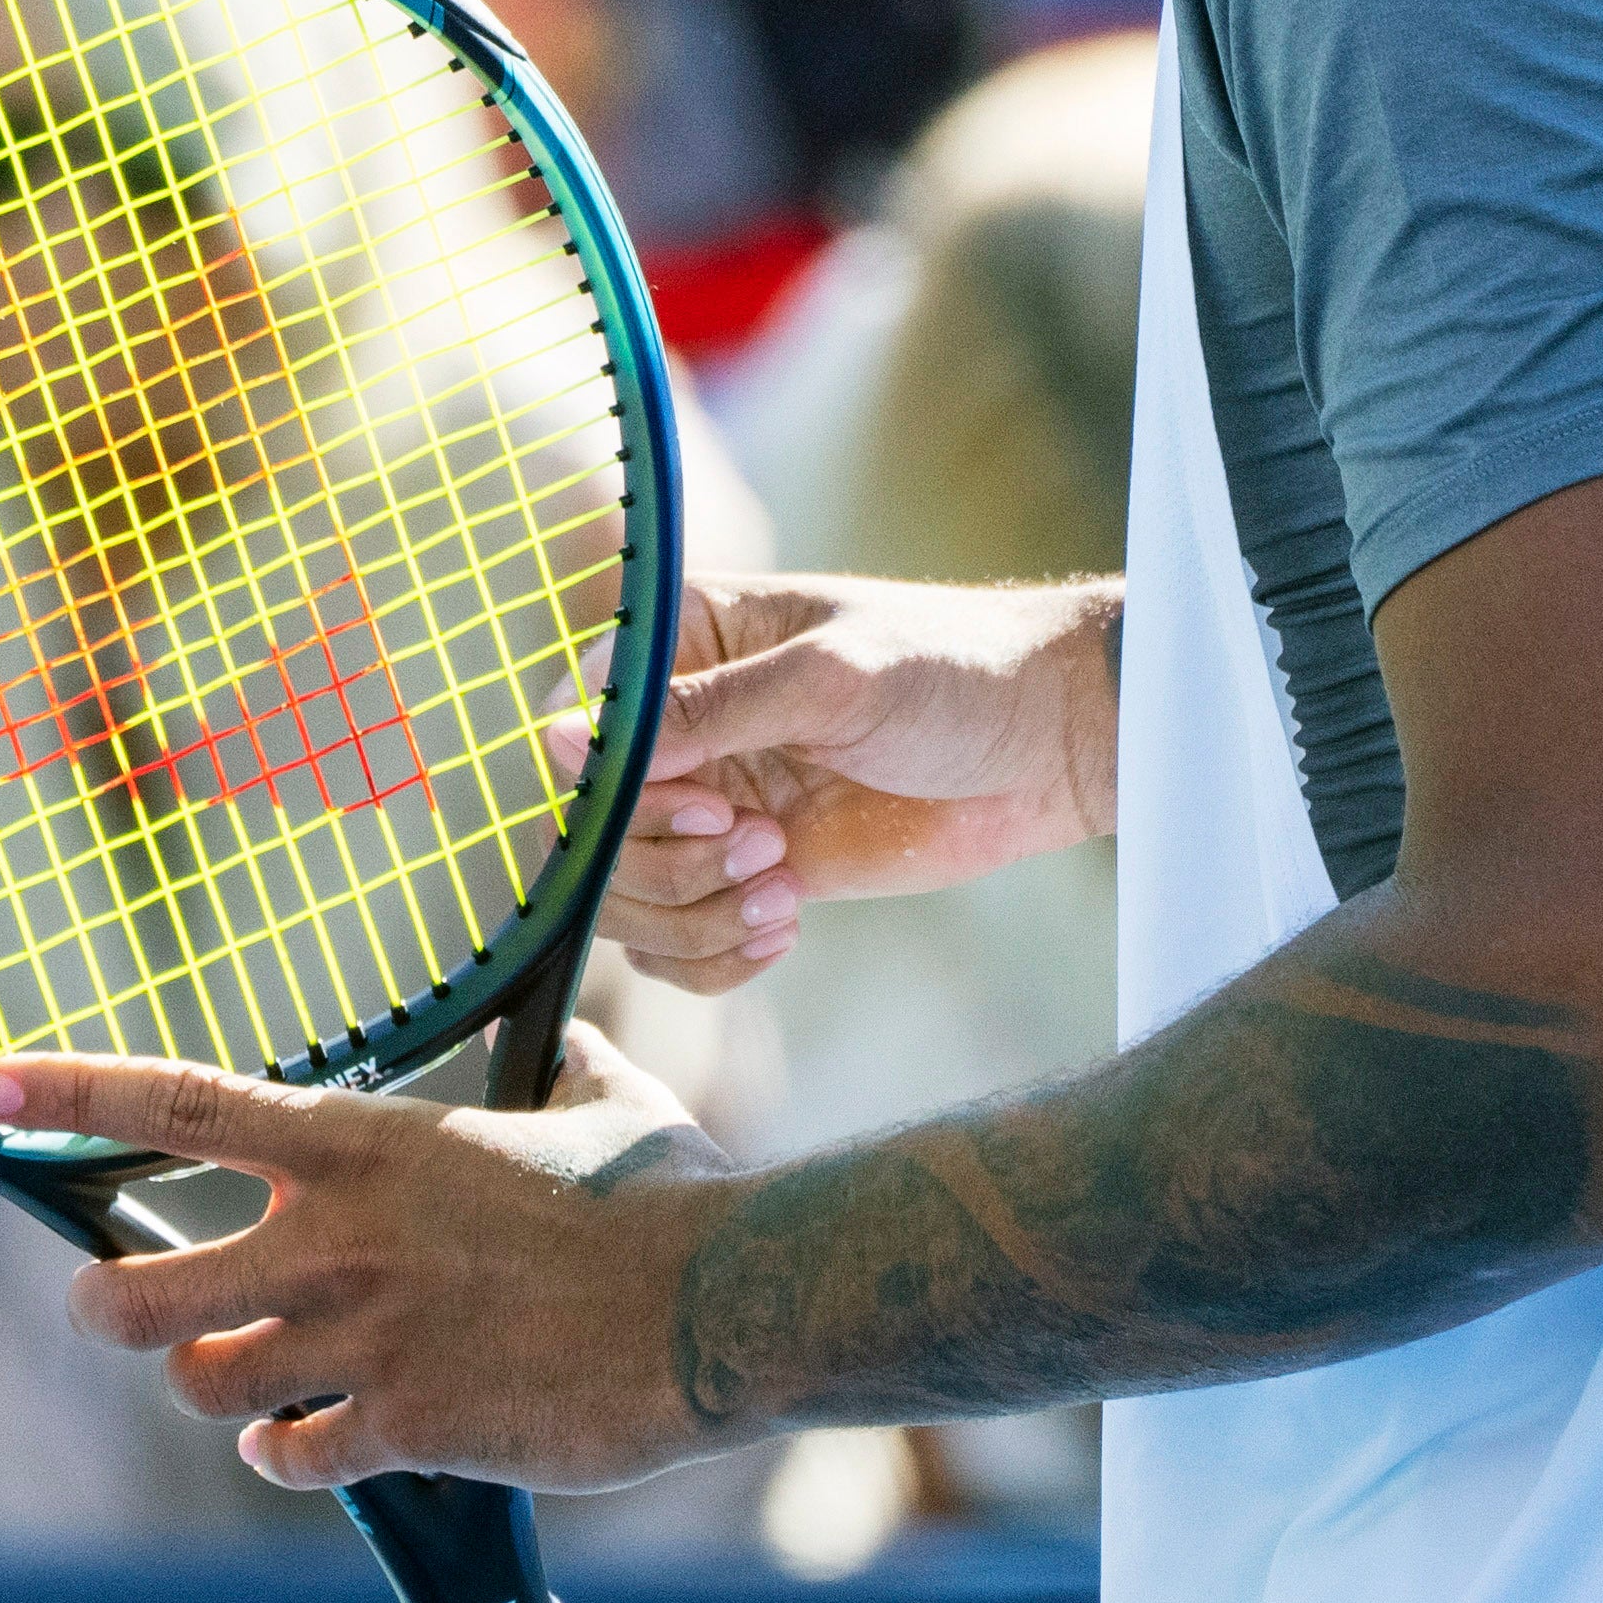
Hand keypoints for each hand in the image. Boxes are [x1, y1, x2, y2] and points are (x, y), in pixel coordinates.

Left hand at [0, 1025, 731, 1492]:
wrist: (720, 1302)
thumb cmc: (670, 1192)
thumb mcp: (605, 1103)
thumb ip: (559, 1072)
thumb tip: (568, 1046)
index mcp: (369, 1144)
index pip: (178, 1104)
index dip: (65, 1092)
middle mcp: (338, 1242)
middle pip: (140, 1290)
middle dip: (108, 1308)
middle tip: (111, 1308)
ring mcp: (363, 1343)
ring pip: (202, 1386)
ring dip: (214, 1387)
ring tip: (249, 1382)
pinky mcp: (405, 1431)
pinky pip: (291, 1457)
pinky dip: (289, 1454)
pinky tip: (314, 1444)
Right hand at [579, 571, 1116, 992]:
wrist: (1047, 744)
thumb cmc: (950, 671)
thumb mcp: (829, 679)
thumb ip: (701, 711)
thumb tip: (555, 739)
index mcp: (678, 645)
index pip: (573, 727)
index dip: (611, 789)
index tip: (706, 803)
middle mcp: (676, 729)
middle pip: (587, 830)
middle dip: (665, 862)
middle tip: (762, 844)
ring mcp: (708, 807)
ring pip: (626, 896)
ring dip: (693, 916)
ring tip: (782, 889)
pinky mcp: (749, 874)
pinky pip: (676, 944)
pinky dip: (714, 957)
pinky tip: (786, 927)